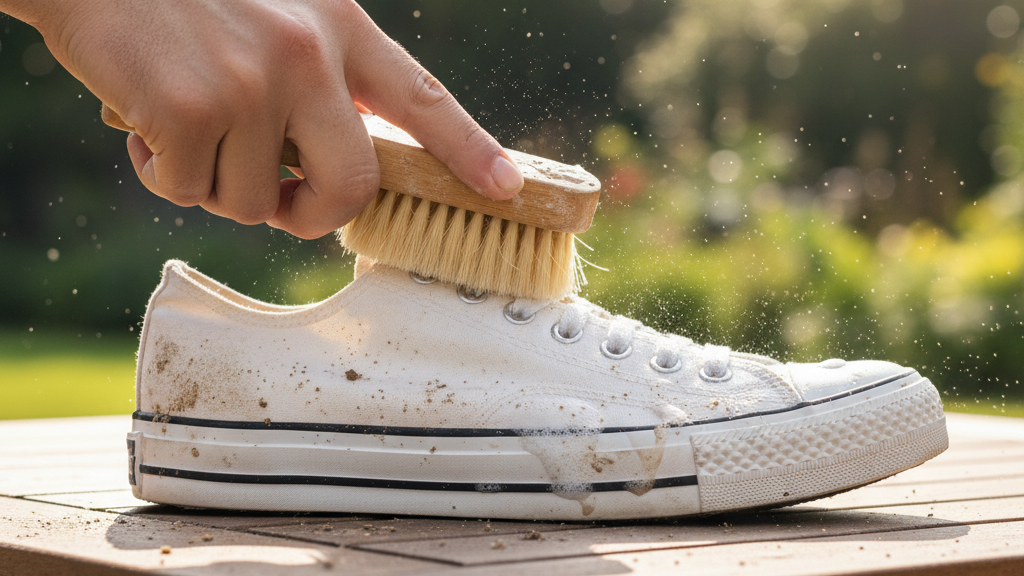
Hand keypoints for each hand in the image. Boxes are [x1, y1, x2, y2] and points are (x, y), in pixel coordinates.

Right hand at [10, 0, 523, 238]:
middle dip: (312, 213)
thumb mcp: (279, 9)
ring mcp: (250, 83)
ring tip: (183, 118)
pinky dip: (160, 170)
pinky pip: (187, 192)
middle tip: (281, 201)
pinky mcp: (187, 108)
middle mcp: (307, 54)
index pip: (421, 96)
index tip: (506, 189)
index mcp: (338, 25)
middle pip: (351, 187)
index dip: (469, 149)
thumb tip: (342, 162)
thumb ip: (322, 75)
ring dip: (215, 180)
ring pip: (254, 201)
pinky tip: (142, 117)